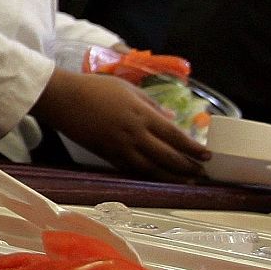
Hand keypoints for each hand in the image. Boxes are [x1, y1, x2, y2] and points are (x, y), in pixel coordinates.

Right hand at [33, 69, 210, 181]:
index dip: (193, 148)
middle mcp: (134, 134)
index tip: (207, 155)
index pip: (175, 136)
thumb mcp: (127, 88)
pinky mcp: (106, 155)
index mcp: (142, 115)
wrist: (63, 99)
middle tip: (202, 173)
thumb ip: (151, 104)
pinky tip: (156, 178)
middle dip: (187, 167)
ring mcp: (120, 147)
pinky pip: (131, 169)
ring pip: (151, 168)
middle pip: (167, 156)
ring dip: (171, 177)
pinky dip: (147, 176)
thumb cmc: (94, 88)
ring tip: (185, 181)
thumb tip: (171, 118)